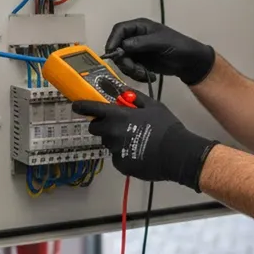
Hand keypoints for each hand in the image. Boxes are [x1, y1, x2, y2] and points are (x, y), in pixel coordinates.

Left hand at [72, 91, 218, 189]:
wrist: (177, 153)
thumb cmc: (166, 127)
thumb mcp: (153, 105)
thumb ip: (133, 97)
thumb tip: (121, 89)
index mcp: (119, 116)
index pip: (93, 109)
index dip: (82, 106)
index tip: (76, 106)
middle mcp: (112, 133)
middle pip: (96, 128)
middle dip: (103, 125)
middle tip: (118, 125)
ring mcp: (115, 150)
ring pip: (108, 142)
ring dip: (116, 139)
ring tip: (135, 139)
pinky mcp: (121, 164)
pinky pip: (117, 156)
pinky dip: (124, 153)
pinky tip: (139, 151)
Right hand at [104, 18, 214, 85]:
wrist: (189, 62)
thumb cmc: (178, 46)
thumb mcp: (160, 42)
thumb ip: (141, 43)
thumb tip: (123, 45)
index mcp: (140, 27)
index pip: (120, 30)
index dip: (113, 40)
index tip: (111, 52)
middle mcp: (135, 38)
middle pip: (117, 47)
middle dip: (123, 60)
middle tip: (134, 69)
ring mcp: (136, 51)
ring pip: (122, 60)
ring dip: (130, 70)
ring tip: (144, 73)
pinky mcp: (139, 62)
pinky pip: (130, 69)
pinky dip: (136, 74)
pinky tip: (147, 76)